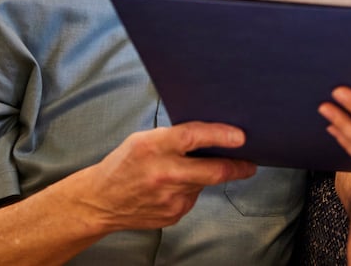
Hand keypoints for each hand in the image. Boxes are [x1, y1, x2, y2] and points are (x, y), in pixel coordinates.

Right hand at [70, 122, 257, 232]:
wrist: (100, 201)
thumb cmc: (124, 164)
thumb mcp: (144, 139)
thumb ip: (174, 137)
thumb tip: (213, 135)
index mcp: (153, 147)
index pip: (194, 137)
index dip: (221, 135)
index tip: (240, 137)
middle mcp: (164, 173)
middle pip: (212, 171)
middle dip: (237, 167)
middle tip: (250, 163)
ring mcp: (169, 198)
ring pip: (202, 184)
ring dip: (203, 176)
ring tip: (185, 170)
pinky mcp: (173, 215)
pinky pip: (192, 198)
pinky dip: (190, 190)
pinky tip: (172, 187)